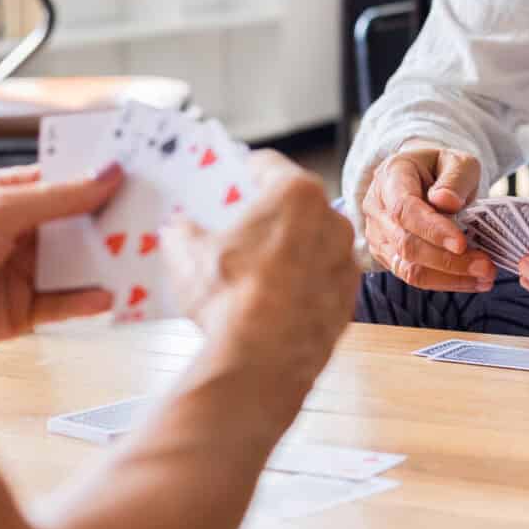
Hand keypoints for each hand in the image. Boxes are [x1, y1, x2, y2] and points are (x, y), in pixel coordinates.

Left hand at [0, 164, 123, 355]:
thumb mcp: (2, 210)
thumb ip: (59, 196)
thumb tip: (107, 173)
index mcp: (11, 198)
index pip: (66, 183)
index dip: (100, 179)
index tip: (140, 177)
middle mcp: (20, 234)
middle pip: (78, 227)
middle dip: (112, 225)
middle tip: (153, 220)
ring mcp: (22, 273)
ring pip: (77, 266)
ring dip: (105, 264)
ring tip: (139, 260)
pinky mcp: (22, 313)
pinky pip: (63, 305)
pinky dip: (86, 301)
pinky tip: (105, 296)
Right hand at [162, 152, 360, 421]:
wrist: (262, 362)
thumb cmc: (228, 297)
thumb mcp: (187, 254)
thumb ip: (183, 230)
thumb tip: (178, 228)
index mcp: (296, 193)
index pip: (268, 166)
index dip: (244, 170)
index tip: (234, 179)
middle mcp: (333, 220)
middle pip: (296, 206)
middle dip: (270, 215)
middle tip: (241, 229)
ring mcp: (346, 262)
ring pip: (313, 244)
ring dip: (291, 251)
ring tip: (257, 270)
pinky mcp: (350, 300)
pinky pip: (322, 281)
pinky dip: (304, 285)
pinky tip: (276, 301)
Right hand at [361, 140, 495, 291]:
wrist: (424, 178)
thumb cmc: (442, 168)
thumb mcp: (458, 161)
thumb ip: (455, 178)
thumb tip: (446, 202)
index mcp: (391, 176)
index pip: (405, 209)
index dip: (432, 230)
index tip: (461, 243)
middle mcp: (376, 207)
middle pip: (406, 244)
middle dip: (448, 261)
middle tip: (486, 266)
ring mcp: (378, 235)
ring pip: (408, 268)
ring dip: (449, 276)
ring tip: (485, 276)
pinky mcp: (387, 256)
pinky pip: (414, 277)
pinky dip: (445, 281)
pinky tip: (472, 280)